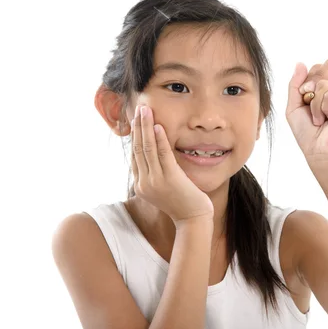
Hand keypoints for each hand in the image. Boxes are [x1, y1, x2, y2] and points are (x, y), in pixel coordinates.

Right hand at [131, 105, 213, 223]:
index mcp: (141, 185)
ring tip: (145, 111)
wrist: (193, 219)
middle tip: (138, 109)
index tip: (136, 120)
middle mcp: (144, 183)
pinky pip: (162, 154)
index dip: (135, 136)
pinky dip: (159, 139)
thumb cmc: (182, 203)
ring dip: (145, 127)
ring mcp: (155, 181)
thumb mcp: (163, 189)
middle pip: (137, 149)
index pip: (134, 156)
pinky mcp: (170, 178)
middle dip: (138, 127)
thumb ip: (156, 174)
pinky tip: (158, 126)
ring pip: (147, 149)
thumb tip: (154, 157)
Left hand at [286, 58, 327, 163]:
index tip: (305, 95)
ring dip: (314, 105)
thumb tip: (300, 63)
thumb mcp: (294, 105)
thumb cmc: (307, 132)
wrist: (318, 151)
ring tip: (320, 119)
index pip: (320, 65)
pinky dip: (322, 109)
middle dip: (312, 84)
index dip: (309, 76)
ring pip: (322, 84)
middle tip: (311, 103)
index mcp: (327, 88)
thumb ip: (295, 84)